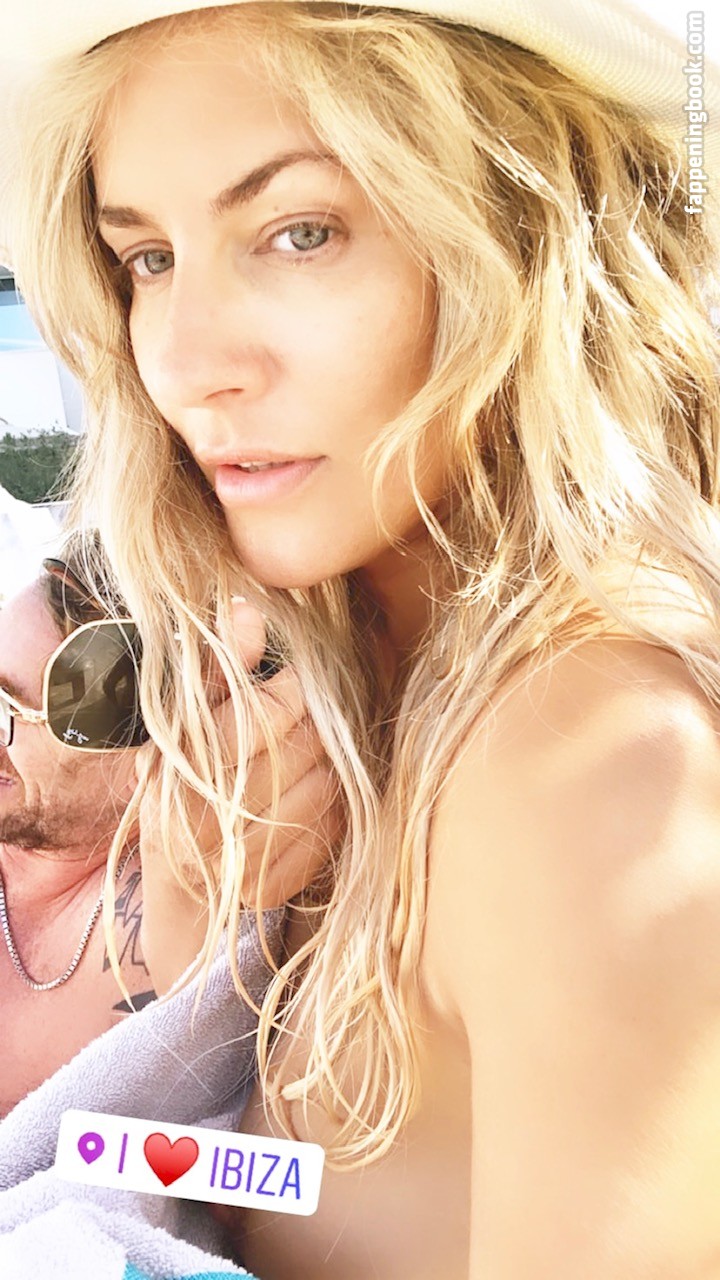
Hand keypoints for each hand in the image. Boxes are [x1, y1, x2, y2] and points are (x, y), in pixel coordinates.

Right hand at [135, 599, 342, 991]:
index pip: (261, 714)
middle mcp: (201, 820)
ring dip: (329, 762)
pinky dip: (334, 805)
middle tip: (312, 714)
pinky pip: (331, 828)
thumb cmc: (185, 777)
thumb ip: (220, 668)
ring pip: (324, 785)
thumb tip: (249, 611)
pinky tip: (313, 793)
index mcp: (174, 767)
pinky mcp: (270, 891)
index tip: (299, 677)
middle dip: (316, 721)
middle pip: (301, 747)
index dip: (293, 689)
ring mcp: (236, 862)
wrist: (181, 877)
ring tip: (310, 753)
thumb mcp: (187, 720)